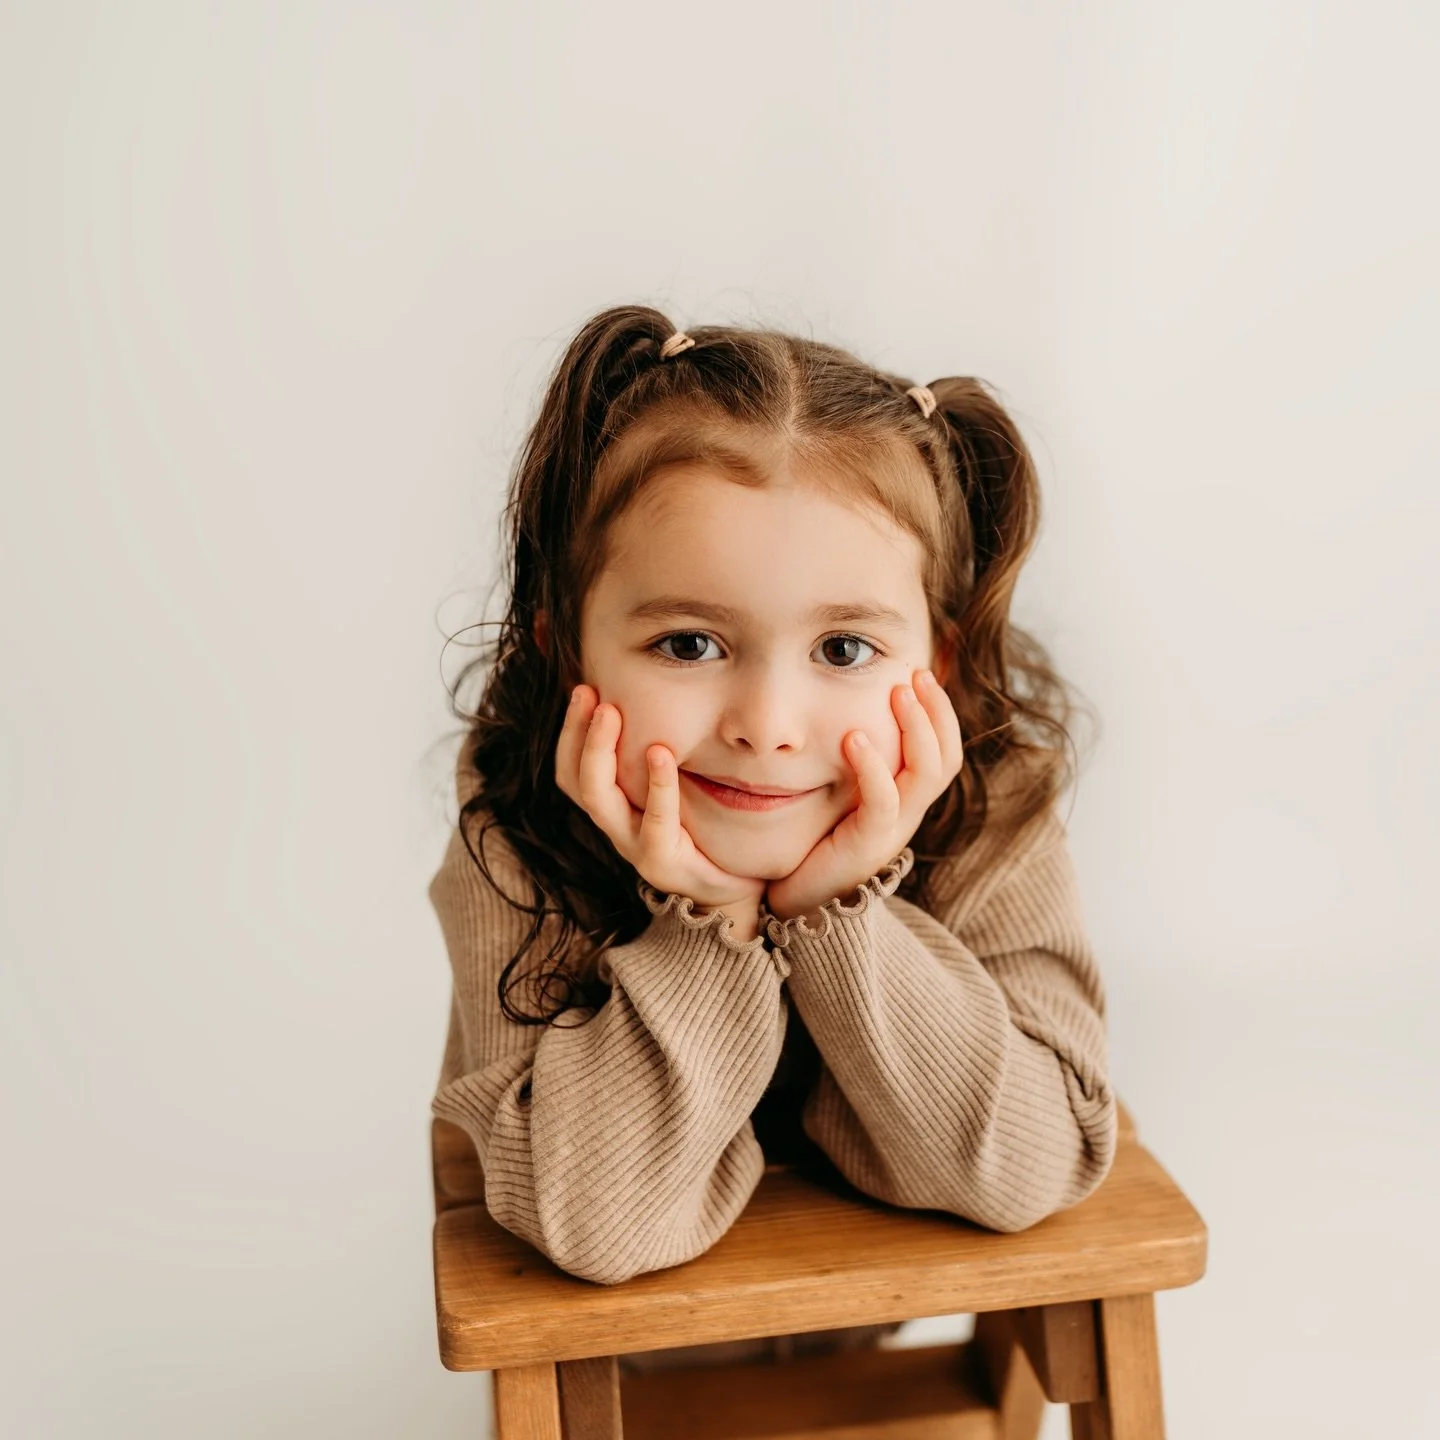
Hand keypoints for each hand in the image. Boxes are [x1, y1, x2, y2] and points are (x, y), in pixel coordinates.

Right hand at [555, 684, 765, 915]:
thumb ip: (661, 759)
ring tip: (612, 714)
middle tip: (589, 692)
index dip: (569, 731)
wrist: (731, 888)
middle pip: (575, 780)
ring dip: (600, 752)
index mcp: (613, 809)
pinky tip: (661, 753)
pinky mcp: (662, 861)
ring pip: (599, 800)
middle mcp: (615, 826)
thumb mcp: (676, 792)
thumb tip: (660, 703)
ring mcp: (634, 846)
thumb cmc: (703, 833)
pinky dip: (657, 785)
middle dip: (577, 732)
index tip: (581, 688)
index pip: (571, 770)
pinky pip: (655, 821)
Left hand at [765, 667, 963, 928]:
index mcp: (906, 799)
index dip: (940, 713)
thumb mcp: (837, 790)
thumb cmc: (812, 839)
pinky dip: (873, 767)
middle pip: (946, 759)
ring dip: (915, 730)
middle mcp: (908, 814)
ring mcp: (892, 831)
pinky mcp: (866, 846)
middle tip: (914, 675)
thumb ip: (849, 757)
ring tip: (896, 694)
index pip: (944, 752)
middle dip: (935, 713)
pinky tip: (853, 737)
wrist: (794, 897)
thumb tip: (844, 707)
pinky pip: (883, 803)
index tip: (922, 674)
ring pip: (926, 776)